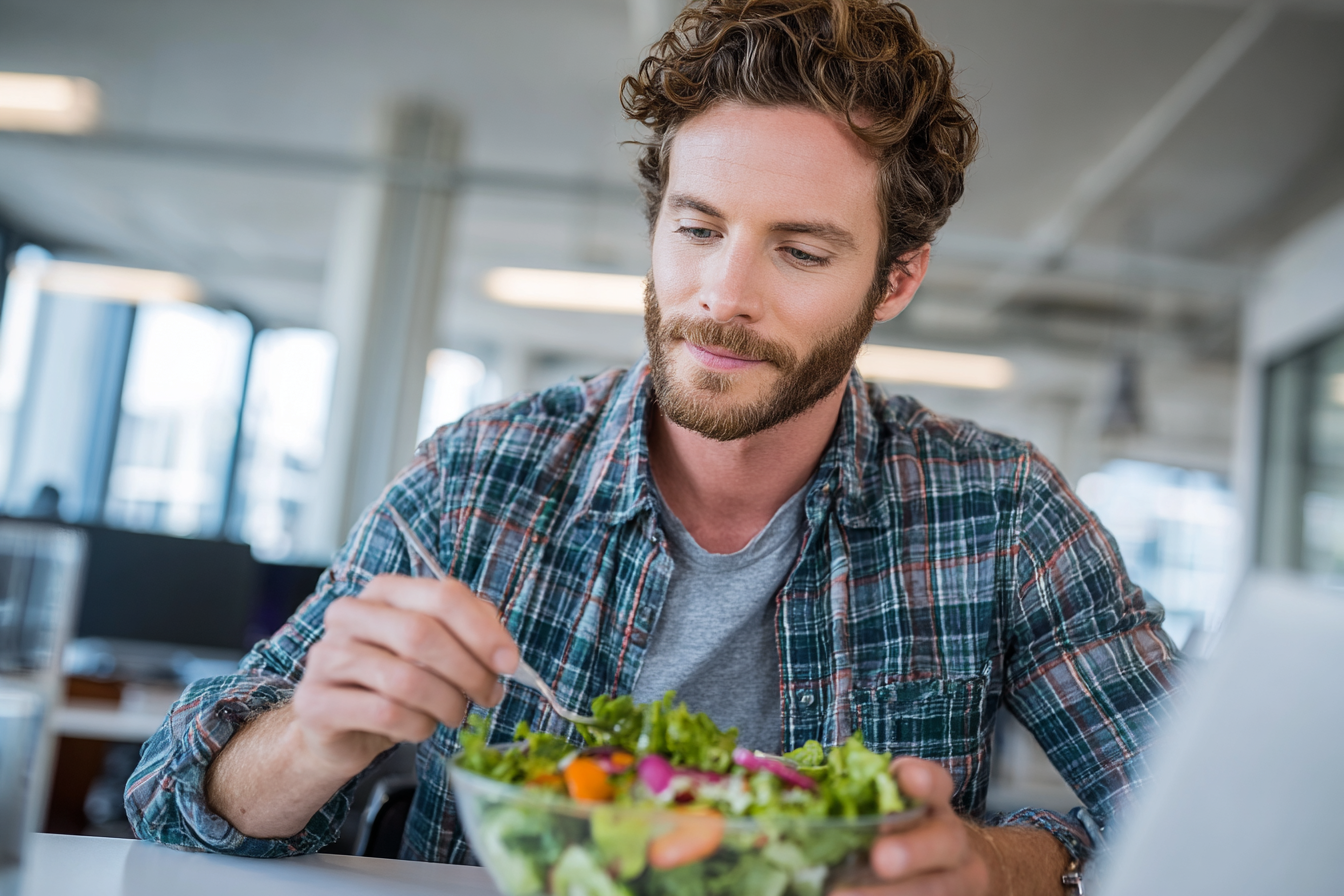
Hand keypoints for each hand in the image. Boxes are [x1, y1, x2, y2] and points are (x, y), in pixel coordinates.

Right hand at [289, 574, 519, 776]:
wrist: (338, 729)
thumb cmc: (392, 682)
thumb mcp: (433, 650)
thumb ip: (468, 635)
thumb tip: (503, 652)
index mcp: (384, 591)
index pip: (443, 596)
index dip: (483, 631)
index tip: (509, 662)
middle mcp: (350, 615)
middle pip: (423, 634)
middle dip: (469, 671)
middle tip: (488, 696)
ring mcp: (327, 657)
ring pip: (406, 679)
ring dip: (445, 704)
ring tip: (453, 715)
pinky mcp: (316, 702)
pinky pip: (385, 714)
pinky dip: (417, 726)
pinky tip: (420, 727)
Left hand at [834, 757, 991, 895]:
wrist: (945, 869)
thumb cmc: (893, 830)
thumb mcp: (879, 809)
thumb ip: (846, 799)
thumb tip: (778, 792)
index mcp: (931, 803)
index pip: (935, 784)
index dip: (923, 780)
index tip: (905, 778)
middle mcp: (949, 838)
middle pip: (944, 841)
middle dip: (913, 849)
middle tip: (881, 858)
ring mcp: (955, 878)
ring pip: (936, 888)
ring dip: (892, 893)